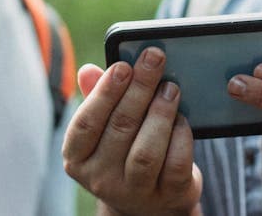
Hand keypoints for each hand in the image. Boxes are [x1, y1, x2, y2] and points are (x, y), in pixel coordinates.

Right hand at [62, 48, 202, 215]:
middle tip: (154, 60)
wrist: (150, 201)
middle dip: (139, 89)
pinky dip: (181, 136)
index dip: (104, 93)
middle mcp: (101, 179)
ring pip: (147, 151)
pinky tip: (183, 118)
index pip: (85, 124)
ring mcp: (134, 192)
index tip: (123, 65)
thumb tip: (87, 71)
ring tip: (171, 88)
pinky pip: (176, 164)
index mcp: (78, 158)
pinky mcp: (168, 196)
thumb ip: (97, 99)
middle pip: (120, 129)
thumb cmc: (125, 151)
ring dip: (161, 113)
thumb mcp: (106, 129)